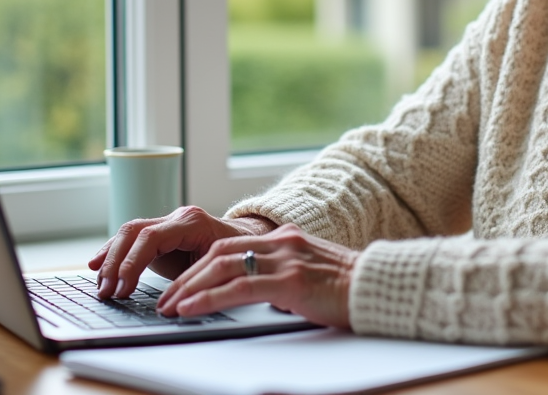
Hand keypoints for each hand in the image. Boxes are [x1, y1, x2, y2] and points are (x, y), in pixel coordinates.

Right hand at [89, 207, 274, 298]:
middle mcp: (176, 217)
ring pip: (128, 233)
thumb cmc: (237, 255)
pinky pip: (131, 239)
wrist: (247, 239)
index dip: (133, 263)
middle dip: (115, 263)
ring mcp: (167, 222)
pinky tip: (96, 265)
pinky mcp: (159, 233)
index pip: (151, 238)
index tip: (122, 288)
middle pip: (134, 232)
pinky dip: (113, 252)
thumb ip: (199, 279)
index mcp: (192, 222)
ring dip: (110, 259)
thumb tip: (175, 303)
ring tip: (100, 284)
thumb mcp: (223, 266)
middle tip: (106, 291)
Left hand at [156, 223, 357, 328]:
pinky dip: (208, 298)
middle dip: (187, 276)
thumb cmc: (349, 290)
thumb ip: (283, 277)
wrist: (380, 289)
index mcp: (286, 239)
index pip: (230, 246)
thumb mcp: (310, 276)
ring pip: (222, 266)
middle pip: (219, 253)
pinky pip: (238, 287)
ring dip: (189, 287)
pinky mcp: (291, 281)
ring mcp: (286, 260)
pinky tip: (190, 308)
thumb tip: (261, 294)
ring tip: (170, 306)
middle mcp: (282, 243)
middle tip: (166, 298)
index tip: (182, 285)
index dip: (200, 265)